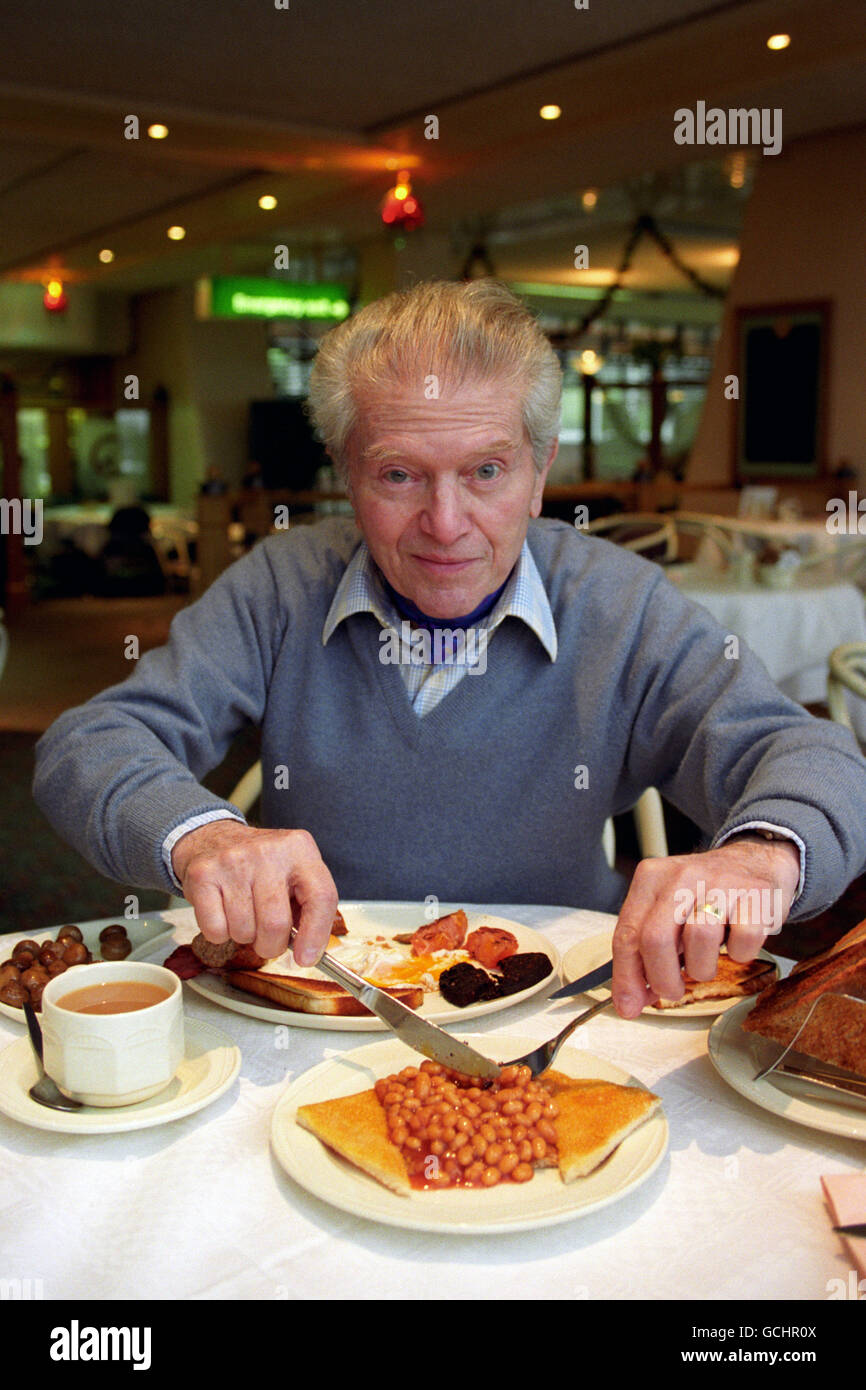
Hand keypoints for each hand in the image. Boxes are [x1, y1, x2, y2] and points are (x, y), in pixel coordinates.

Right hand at [170, 821, 338, 965]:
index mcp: (299, 848)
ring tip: (244, 915)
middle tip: (267, 938)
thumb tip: (309, 952)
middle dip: (272, 945)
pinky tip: (224, 912)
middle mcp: (268, 851)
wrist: (213, 839)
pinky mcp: (203, 874)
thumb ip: (308, 907)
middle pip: (276, 924)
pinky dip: (220, 934)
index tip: (306, 958)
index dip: (316, 935)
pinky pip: (216, 930)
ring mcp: (233, 860)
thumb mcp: (293, 873)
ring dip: (245, 937)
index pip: (321, 897)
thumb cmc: (260, 866)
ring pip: (244, 931)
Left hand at [611, 836, 800, 1017]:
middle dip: (662, 979)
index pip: (627, 933)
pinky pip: (742, 943)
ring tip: (707, 960)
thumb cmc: (704, 896)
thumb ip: (645, 951)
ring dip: (702, 968)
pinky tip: (736, 942)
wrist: (754, 861)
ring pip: (699, 939)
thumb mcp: (667, 912)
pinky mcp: (755, 896)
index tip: (628, 1006)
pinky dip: (739, 954)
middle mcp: (681, 877)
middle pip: (656, 939)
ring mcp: (719, 884)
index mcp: (651, 879)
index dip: (626, 977)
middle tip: (672, 992)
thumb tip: (631, 1001)